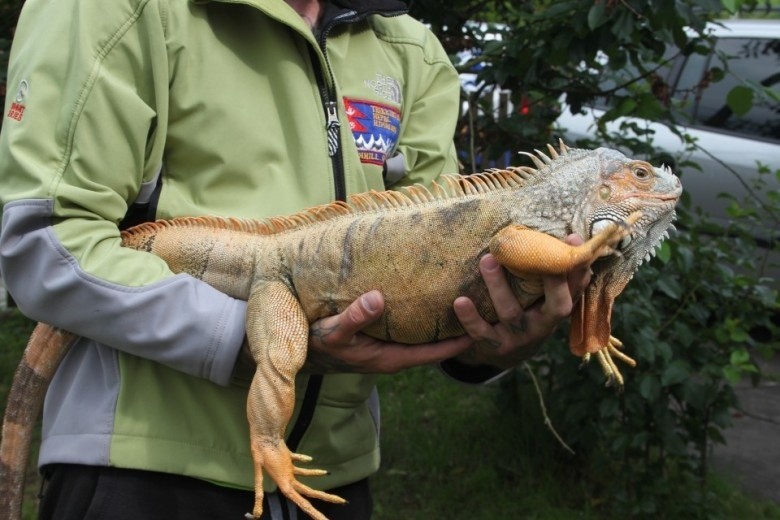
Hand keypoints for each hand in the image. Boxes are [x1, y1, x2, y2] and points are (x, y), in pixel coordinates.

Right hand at [303, 291, 472, 373]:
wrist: (302, 352)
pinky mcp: (385, 340)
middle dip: (461, 330)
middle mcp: (397, 355)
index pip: (436, 353)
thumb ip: (355, 316)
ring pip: (427, 339)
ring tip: (470, 300)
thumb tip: (378, 299)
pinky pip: (414, 331)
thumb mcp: (335, 330)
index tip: (485, 324)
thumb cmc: (319, 343)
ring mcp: (391, 349)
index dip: (461, 340)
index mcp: (391, 358)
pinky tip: (436, 300)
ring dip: (446, 323)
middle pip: (437, 346)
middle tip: (488, 307)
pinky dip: (429, 319)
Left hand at [452, 234, 590, 369]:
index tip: (572, 239)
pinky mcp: (494, 346)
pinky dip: (470, 318)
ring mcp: (518, 338)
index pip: (575, 289)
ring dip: (499, 286)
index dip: (577, 268)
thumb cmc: (529, 315)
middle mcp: (542, 327)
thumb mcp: (546, 302)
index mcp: (556, 312)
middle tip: (535, 250)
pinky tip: (460, 301)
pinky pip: (481, 333)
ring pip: (511, 312)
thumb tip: (576, 242)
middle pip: (556, 306)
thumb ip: (559, 277)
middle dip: (552, 280)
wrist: (505, 355)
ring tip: (487, 260)